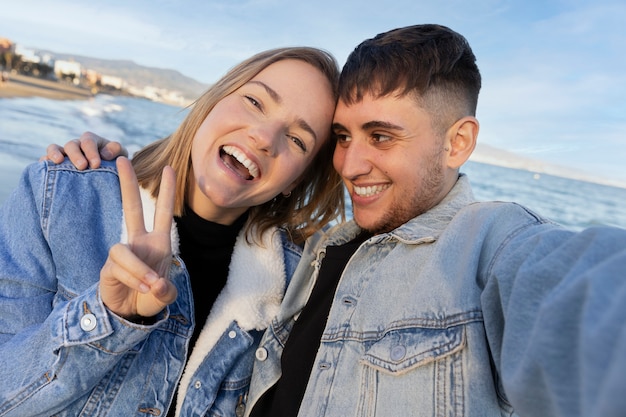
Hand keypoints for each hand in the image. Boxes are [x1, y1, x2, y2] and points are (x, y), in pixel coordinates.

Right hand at [40, 131, 127, 169]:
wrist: (108, 177)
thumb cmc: (115, 164)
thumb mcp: (120, 156)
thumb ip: (116, 150)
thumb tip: (105, 154)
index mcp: (91, 141)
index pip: (88, 141)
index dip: (91, 151)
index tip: (96, 164)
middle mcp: (76, 145)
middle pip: (71, 145)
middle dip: (76, 155)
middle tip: (82, 167)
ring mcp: (64, 154)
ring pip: (55, 148)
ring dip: (55, 153)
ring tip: (58, 162)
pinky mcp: (56, 164)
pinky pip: (46, 160)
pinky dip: (44, 162)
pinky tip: (45, 168)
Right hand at [99, 157, 177, 318]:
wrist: (129, 314)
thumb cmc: (150, 298)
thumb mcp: (165, 296)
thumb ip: (166, 292)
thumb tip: (157, 285)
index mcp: (158, 243)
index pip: (162, 212)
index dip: (167, 191)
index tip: (170, 168)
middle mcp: (139, 242)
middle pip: (131, 207)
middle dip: (128, 184)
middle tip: (121, 158)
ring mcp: (123, 253)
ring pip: (125, 252)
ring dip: (139, 271)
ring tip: (150, 286)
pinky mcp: (108, 266)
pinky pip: (118, 266)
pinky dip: (131, 277)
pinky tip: (137, 287)